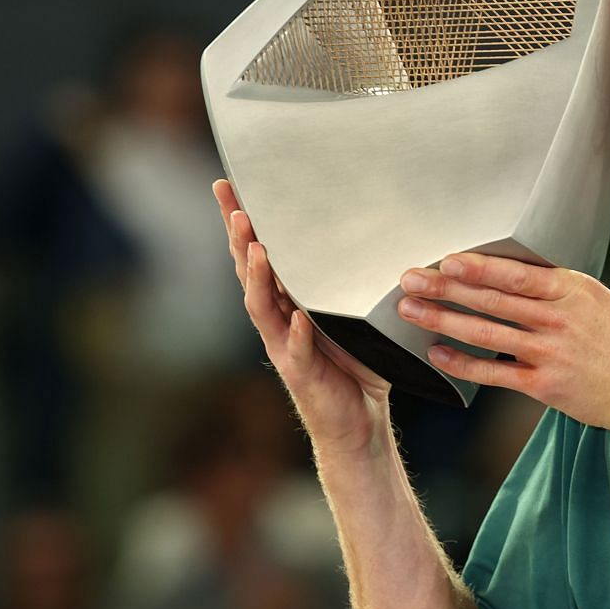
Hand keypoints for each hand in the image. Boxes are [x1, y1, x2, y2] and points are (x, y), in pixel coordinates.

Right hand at [213, 179, 389, 457]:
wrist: (358, 422)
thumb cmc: (356, 364)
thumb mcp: (356, 313)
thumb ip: (355, 280)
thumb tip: (380, 232)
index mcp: (287, 301)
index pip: (258, 254)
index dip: (241, 223)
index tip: (228, 186)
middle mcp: (277, 320)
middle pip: (249, 273)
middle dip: (239, 238)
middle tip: (235, 205)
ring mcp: (284, 347)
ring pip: (262, 308)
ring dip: (258, 278)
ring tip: (256, 249)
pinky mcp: (301, 375)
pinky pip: (296, 352)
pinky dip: (297, 335)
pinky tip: (298, 319)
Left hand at [395, 253, 609, 430]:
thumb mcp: (600, 301)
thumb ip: (561, 291)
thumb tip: (521, 278)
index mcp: (573, 290)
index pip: (517, 274)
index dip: (479, 266)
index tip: (447, 258)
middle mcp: (558, 318)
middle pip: (492, 299)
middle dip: (446, 287)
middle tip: (410, 278)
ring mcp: (550, 352)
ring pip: (486, 332)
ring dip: (444, 319)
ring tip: (411, 310)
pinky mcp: (544, 385)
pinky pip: (495, 373)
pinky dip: (463, 363)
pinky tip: (436, 354)